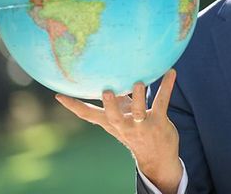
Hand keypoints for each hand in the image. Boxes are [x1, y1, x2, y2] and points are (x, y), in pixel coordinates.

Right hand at [55, 69, 181, 193]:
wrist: (157, 158)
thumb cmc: (137, 132)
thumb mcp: (122, 120)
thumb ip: (116, 103)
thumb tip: (108, 80)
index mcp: (112, 123)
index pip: (88, 115)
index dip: (73, 106)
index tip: (59, 95)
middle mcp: (125, 125)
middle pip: (113, 116)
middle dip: (110, 105)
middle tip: (106, 92)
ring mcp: (142, 124)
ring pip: (139, 111)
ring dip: (139, 97)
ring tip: (138, 83)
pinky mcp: (159, 121)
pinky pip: (162, 102)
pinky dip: (166, 86)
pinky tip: (171, 72)